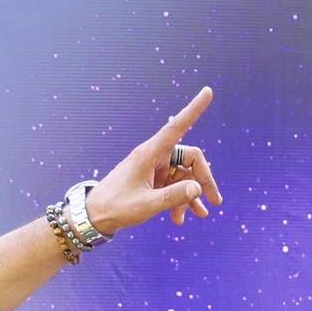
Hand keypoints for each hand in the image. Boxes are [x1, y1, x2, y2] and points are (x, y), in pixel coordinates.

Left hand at [85, 84, 221, 233]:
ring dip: (192, 196)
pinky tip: (181, 218)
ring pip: (186, 176)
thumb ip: (173, 197)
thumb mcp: (146, 205)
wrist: (96, 216)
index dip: (194, 109)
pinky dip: (182, 201)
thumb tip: (197, 189)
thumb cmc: (116, 206)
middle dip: (204, 180)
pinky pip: (177, 186)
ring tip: (199, 215)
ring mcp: (156, 168)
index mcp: (150, 153)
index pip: (177, 126)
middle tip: (215, 201)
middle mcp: (155, 156)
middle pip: (192, 159)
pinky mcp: (155, 180)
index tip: (207, 92)